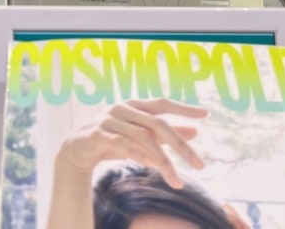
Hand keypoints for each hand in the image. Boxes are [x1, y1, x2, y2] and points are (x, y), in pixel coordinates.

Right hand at [55, 99, 206, 190]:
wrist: (79, 147)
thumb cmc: (114, 137)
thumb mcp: (141, 135)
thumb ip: (165, 133)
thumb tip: (195, 131)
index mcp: (135, 105)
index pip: (163, 103)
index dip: (183, 107)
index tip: (205, 113)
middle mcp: (124, 108)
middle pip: (157, 123)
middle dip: (180, 145)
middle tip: (200, 165)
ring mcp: (110, 120)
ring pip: (142, 138)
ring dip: (162, 161)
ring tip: (177, 181)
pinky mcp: (98, 134)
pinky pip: (122, 144)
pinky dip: (137, 154)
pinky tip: (150, 165)